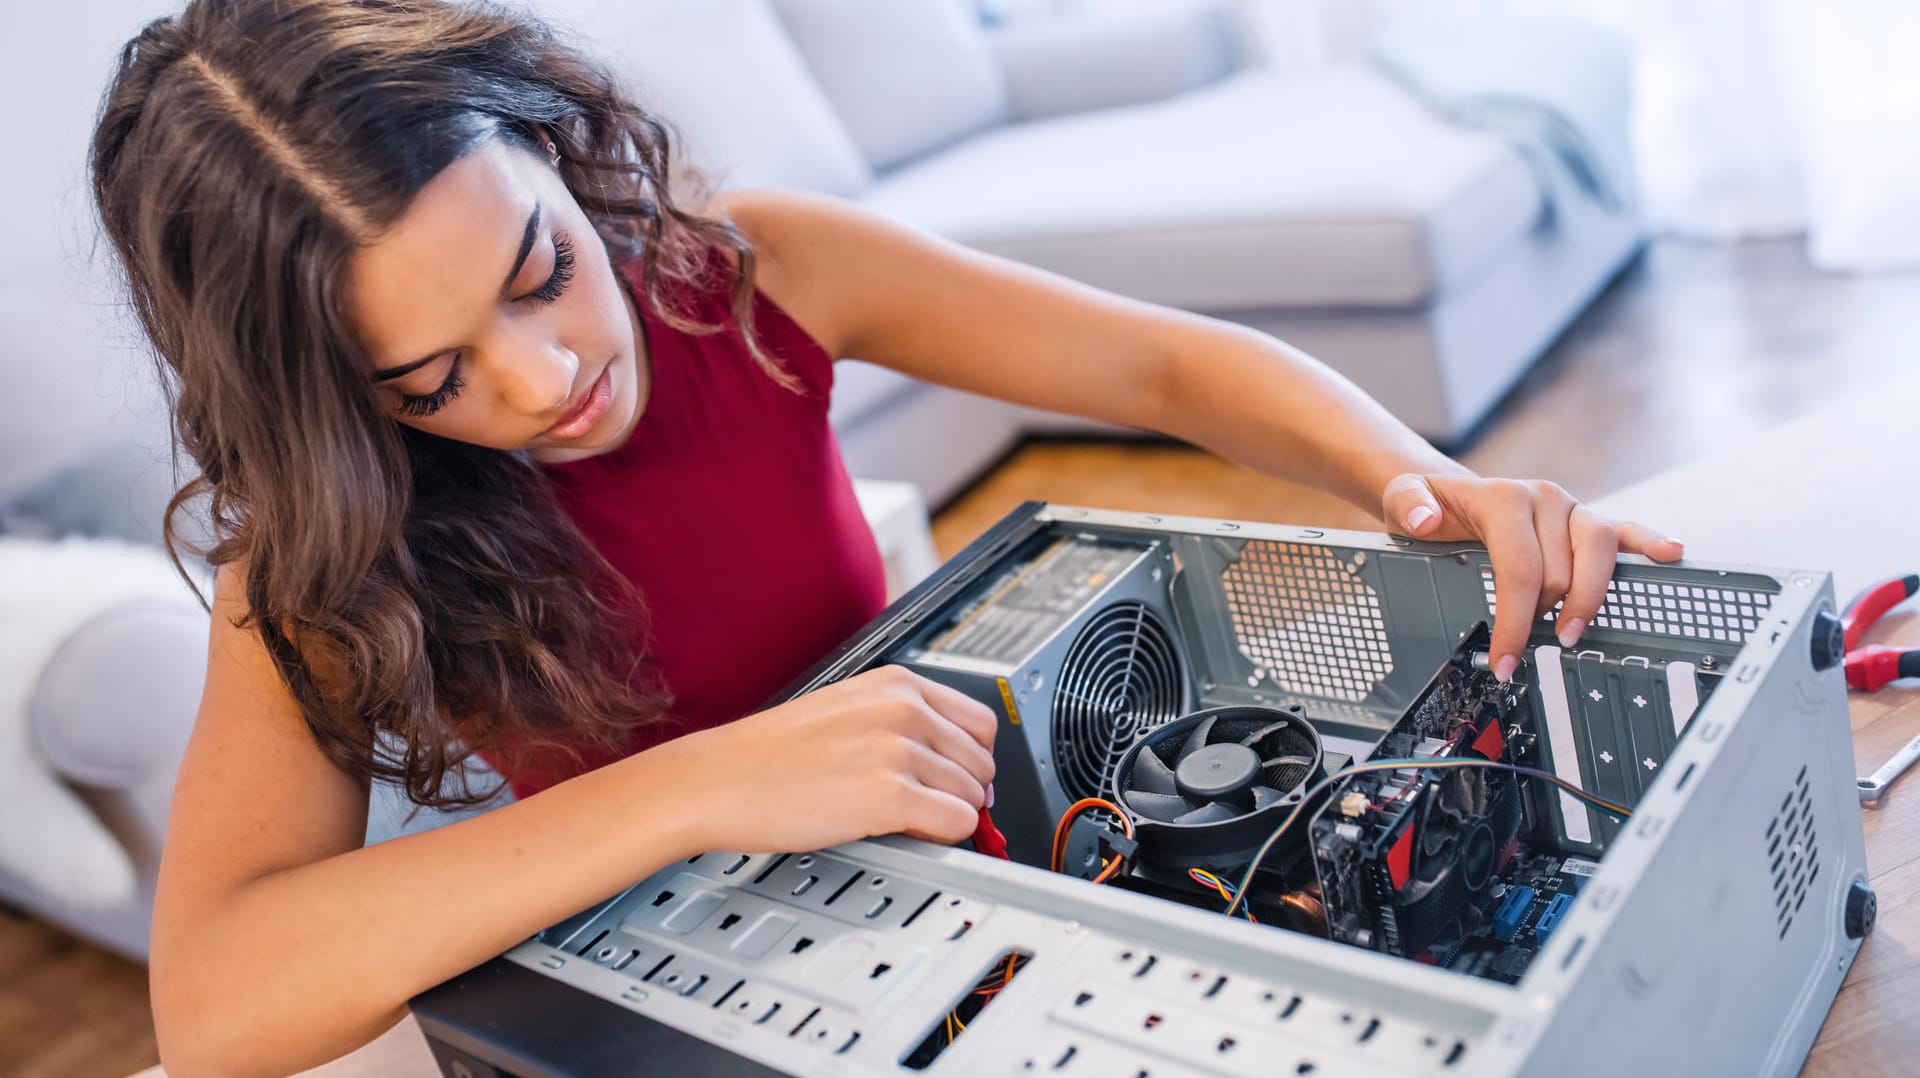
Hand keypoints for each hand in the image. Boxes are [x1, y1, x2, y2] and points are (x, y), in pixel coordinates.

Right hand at [663, 665, 996, 853]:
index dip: (971, 759)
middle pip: (982, 762)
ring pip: (972, 796)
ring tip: (905, 821)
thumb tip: (954, 769)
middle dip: (963, 791)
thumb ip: (902, 726)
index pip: (980, 722)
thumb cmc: (770, 754)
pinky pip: (956, 823)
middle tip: (930, 808)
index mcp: (897, 684)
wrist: (718, 779)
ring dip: (949, 816)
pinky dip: (944, 838)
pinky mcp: (889, 796)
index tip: (955, 779)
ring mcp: (898, 751)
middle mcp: (904, 710)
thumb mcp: (847, 713)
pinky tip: (909, 834)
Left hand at [1381, 473, 1683, 680]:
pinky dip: (1649, 543)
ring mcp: (1572, 509)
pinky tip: (1671, 555)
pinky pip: (1626, 530)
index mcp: (1503, 496)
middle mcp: (1544, 498)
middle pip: (1559, 571)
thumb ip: (1407, 504)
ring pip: (1599, 555)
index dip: (1514, 620)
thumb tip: (1423, 518)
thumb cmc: (1430, 506)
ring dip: (1588, 600)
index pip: (1519, 568)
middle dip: (1541, 616)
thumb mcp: (1402, 500)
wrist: (1451, 494)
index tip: (1504, 660)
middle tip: (1522, 648)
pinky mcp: (1590, 519)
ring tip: (1570, 634)